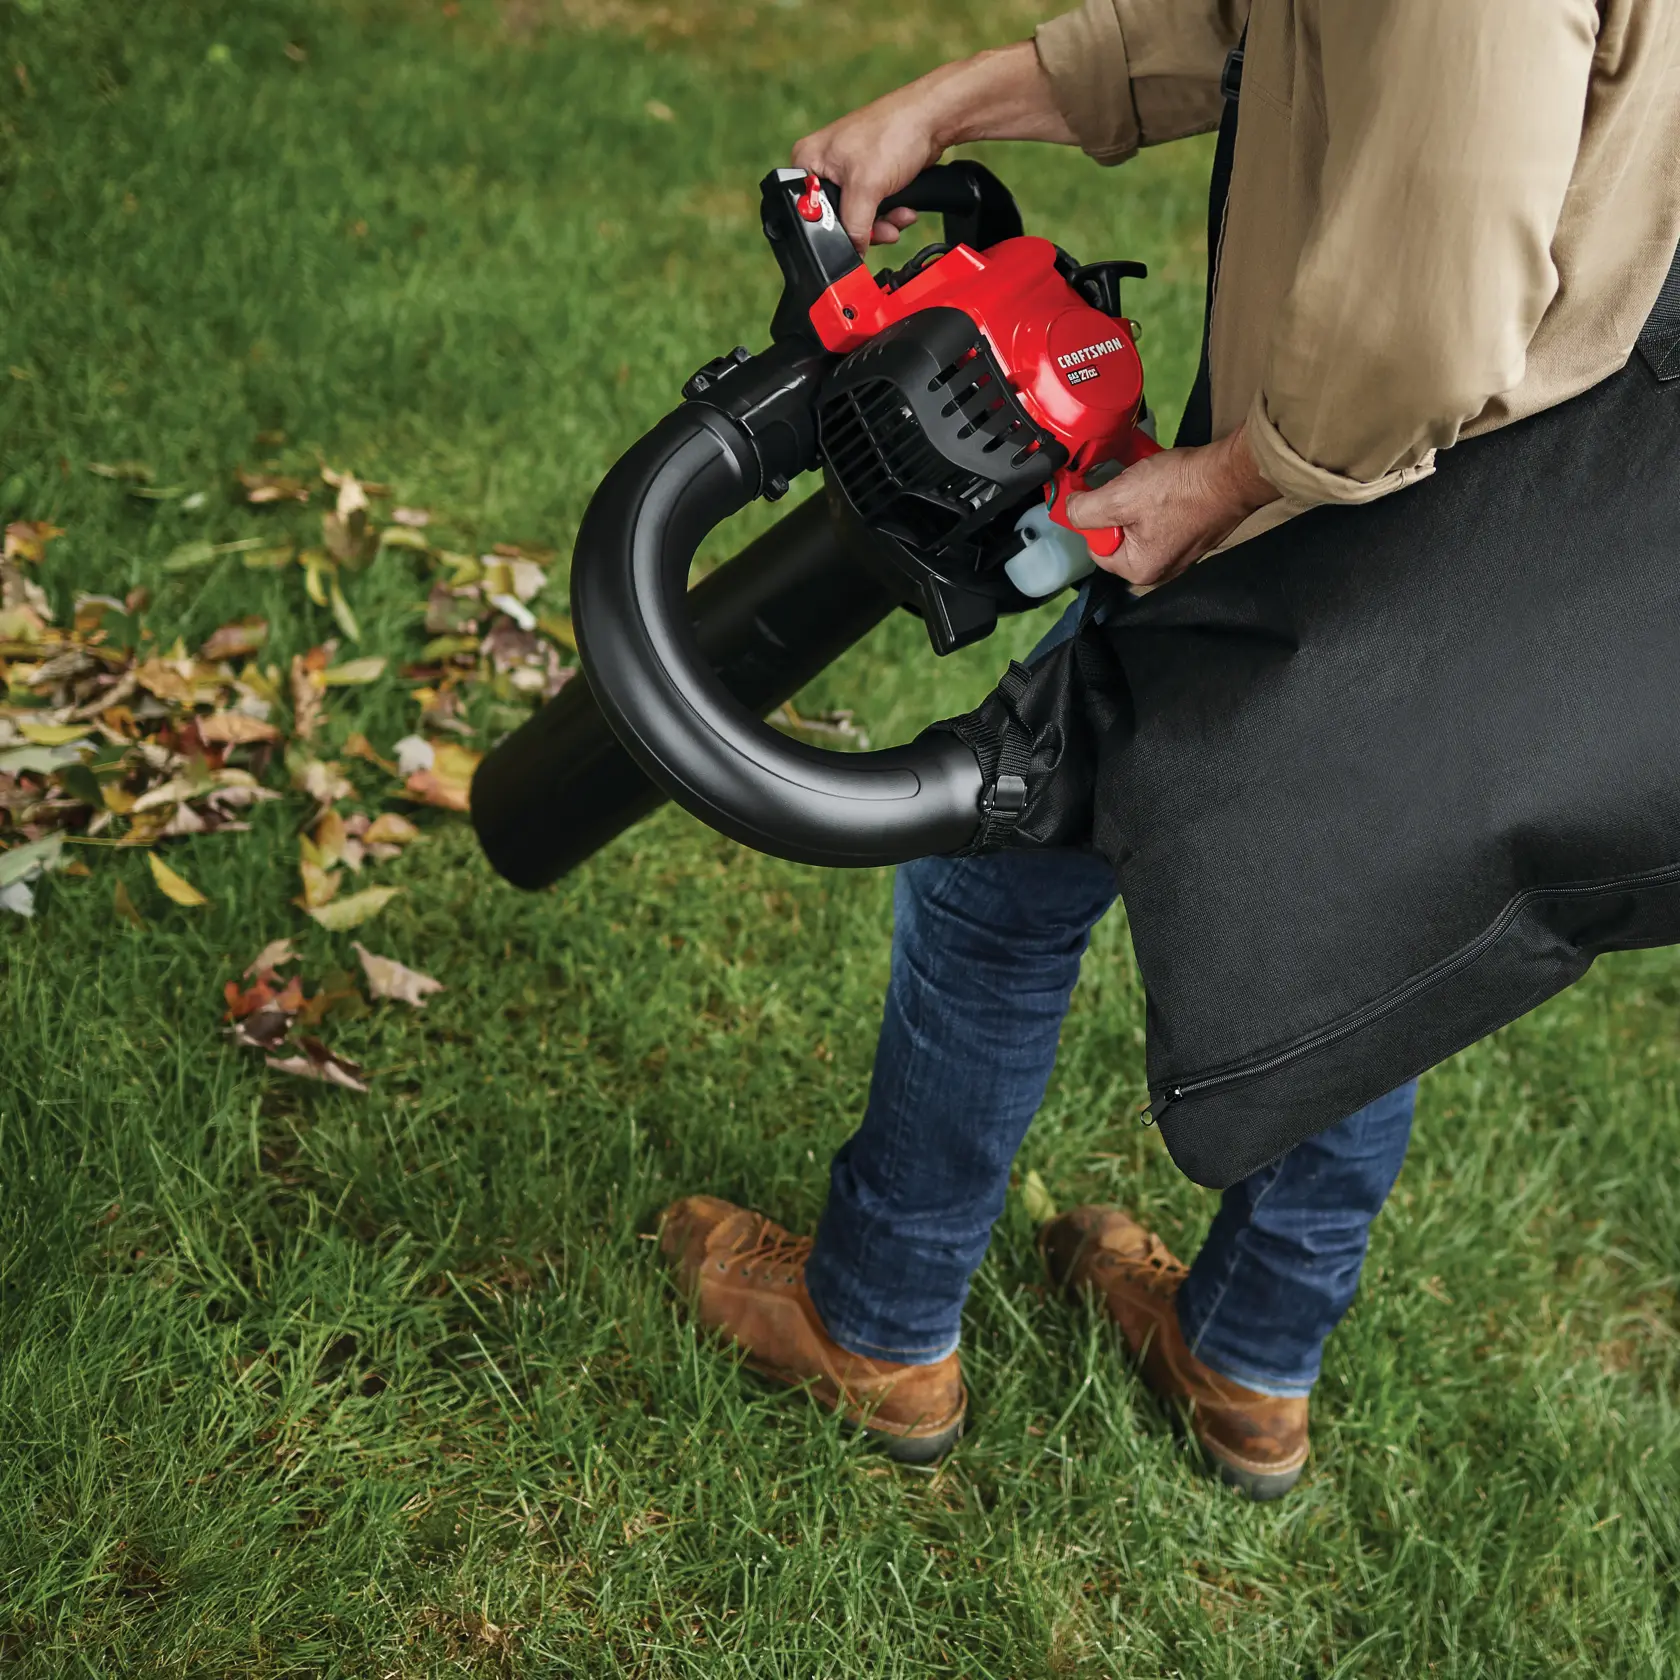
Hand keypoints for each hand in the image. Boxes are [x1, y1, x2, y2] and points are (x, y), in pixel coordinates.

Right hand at [792, 42, 1074, 254]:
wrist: (946, 113)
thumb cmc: (904, 133)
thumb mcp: (869, 189)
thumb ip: (852, 232)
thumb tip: (848, 266)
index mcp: (807, 158)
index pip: (802, 213)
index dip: (828, 235)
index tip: (847, 248)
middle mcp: (826, 162)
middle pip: (835, 222)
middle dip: (864, 229)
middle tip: (882, 225)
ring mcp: (853, 169)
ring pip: (860, 222)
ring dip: (882, 225)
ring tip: (897, 213)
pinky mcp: (878, 176)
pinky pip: (878, 214)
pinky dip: (891, 217)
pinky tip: (905, 208)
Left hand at [1063, 426, 1281, 589]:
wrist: (1232, 475)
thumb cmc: (1178, 489)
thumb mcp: (1119, 497)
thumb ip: (1084, 510)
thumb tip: (1068, 510)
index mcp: (1138, 571)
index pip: (1096, 548)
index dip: (1095, 519)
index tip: (1108, 494)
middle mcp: (1160, 571)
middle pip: (1118, 538)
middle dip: (1119, 509)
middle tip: (1132, 486)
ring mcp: (1179, 555)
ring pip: (1140, 526)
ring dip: (1138, 501)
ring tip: (1151, 483)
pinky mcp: (1193, 536)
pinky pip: (1162, 521)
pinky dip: (1159, 501)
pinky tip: (1166, 485)